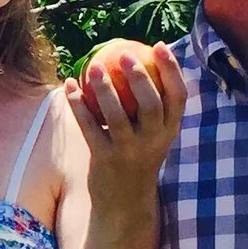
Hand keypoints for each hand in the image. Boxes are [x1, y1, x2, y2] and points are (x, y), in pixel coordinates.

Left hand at [65, 42, 185, 218]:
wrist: (124, 203)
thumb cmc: (137, 157)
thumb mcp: (153, 135)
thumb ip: (150, 105)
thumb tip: (140, 59)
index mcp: (169, 131)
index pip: (178, 97)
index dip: (171, 69)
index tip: (159, 45)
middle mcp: (153, 141)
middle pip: (150, 104)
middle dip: (140, 77)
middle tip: (125, 54)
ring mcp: (129, 151)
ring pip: (117, 116)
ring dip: (104, 89)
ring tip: (94, 66)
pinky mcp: (104, 159)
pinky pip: (89, 127)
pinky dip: (78, 106)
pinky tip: (69, 85)